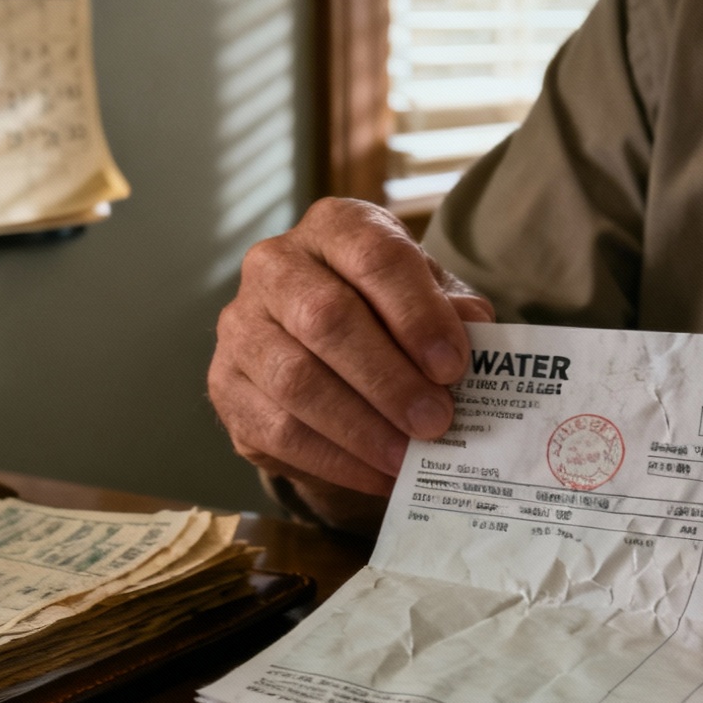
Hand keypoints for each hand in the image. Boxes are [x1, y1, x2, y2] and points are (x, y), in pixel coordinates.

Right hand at [209, 198, 492, 520]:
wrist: (327, 354)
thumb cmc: (388, 318)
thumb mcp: (428, 303)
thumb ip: (453, 313)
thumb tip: (476, 331)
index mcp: (333, 227)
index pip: (373, 256)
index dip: (415, 312)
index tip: (453, 366)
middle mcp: (275, 265)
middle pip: (327, 318)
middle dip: (389, 379)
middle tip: (437, 422)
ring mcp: (240, 325)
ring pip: (296, 379)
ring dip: (362, 427)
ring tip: (410, 457)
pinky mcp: (225, 385)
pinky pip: (277, 430)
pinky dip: (336, 460)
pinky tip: (378, 475)